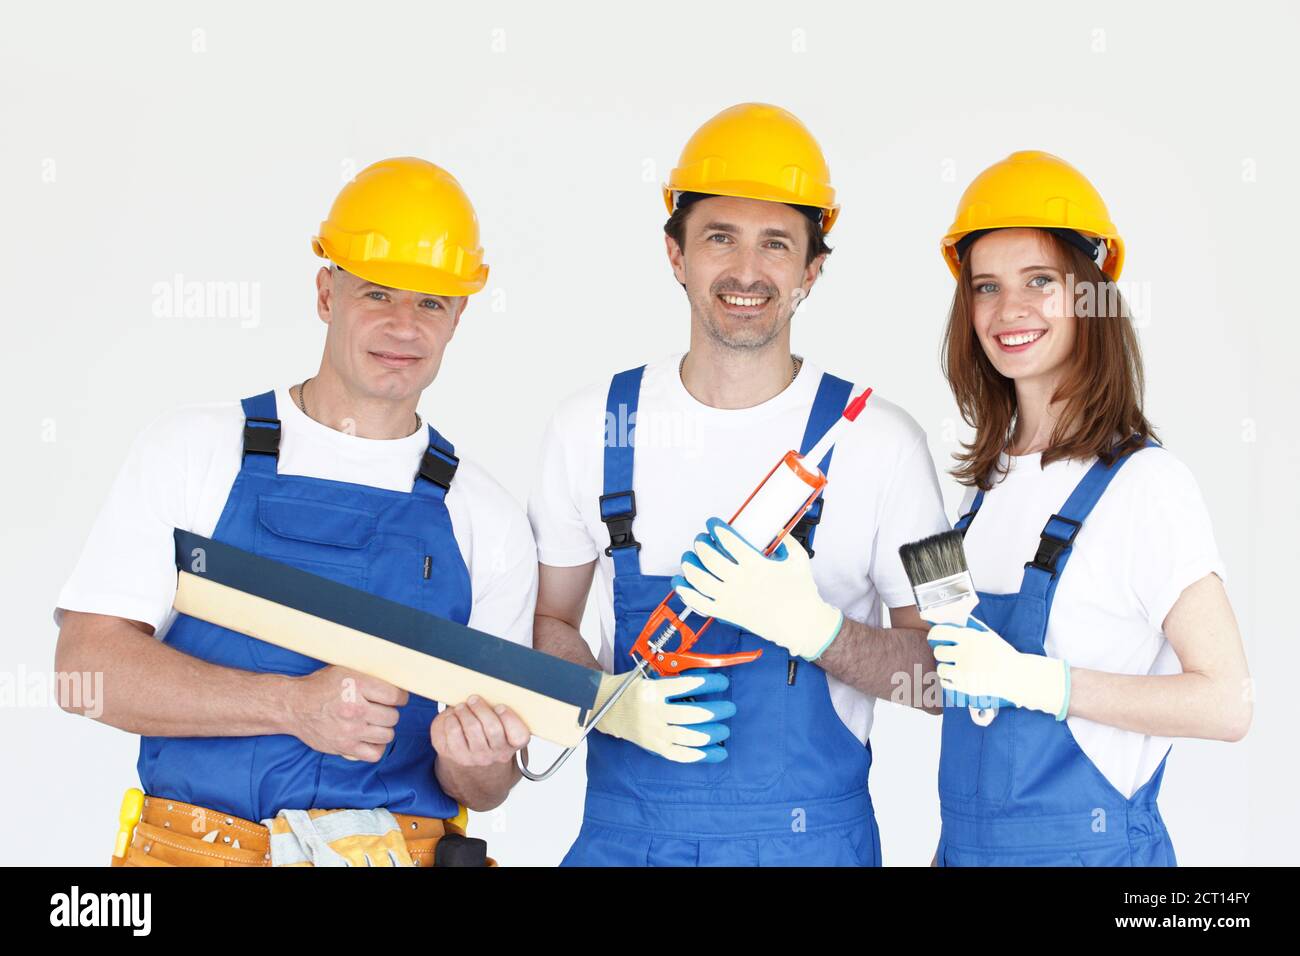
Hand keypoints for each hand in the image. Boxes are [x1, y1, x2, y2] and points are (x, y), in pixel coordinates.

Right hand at [286, 666, 407, 761]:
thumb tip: (398, 681)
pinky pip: (374, 753)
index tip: (396, 698)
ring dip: (383, 729)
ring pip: (387, 735)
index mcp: (358, 686)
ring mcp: (350, 730)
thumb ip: (371, 676)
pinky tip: (370, 738)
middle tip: (379, 709)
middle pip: (393, 717)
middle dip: (389, 712)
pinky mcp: (344, 747)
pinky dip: (376, 747)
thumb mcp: (346, 670)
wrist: (294, 706)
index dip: (400, 697)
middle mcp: (355, 709)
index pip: (396, 696)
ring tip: (374, 722)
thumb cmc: (320, 687)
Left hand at [430, 696, 530, 767]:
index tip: (500, 706)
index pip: (519, 735)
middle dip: (481, 708)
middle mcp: (496, 754)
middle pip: (492, 728)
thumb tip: (490, 691)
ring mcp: (476, 758)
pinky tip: (452, 717)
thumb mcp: (499, 722)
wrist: (469, 756)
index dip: (509, 718)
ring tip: (462, 707)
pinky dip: (450, 719)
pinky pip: (452, 732)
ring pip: (471, 728)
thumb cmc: (485, 731)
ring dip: (464, 711)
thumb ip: (500, 710)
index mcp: (512, 744)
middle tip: (473, 699)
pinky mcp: (456, 756)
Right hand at [595, 670, 733, 762]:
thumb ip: (672, 680)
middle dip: (715, 712)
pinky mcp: (653, 746)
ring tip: (724, 730)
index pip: (684, 686)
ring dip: (711, 734)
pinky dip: (698, 755)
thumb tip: (705, 680)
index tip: (722, 682)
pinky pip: (679, 754)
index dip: (707, 684)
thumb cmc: (630, 689)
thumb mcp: (647, 677)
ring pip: (688, 737)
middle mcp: (652, 712)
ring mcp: (653, 732)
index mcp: (650, 690)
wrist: (605, 709)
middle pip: (690, 714)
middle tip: (729, 708)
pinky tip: (713, 752)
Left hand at [673, 517, 842, 660]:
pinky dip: (686, 592)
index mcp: (756, 565)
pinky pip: (699, 603)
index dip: (717, 528)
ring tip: (688, 556)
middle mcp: (740, 581)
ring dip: (689, 564)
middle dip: (700, 543)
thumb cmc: (801, 593)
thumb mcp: (799, 559)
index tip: (713, 523)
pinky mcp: (726, 613)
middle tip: (700, 539)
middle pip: (709, 557)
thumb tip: (777, 528)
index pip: (729, 540)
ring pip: (699, 579)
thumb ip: (787, 541)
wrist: (800, 624)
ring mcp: (731, 598)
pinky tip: (680, 582)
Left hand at [929, 621, 1070, 718]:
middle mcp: (963, 653)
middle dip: (942, 652)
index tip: (934, 637)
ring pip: (940, 669)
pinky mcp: (964, 687)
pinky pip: (945, 683)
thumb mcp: (988, 635)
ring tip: (954, 667)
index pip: (939, 633)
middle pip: (938, 652)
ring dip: (945, 668)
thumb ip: (970, 629)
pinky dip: (948, 680)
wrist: (1015, 676)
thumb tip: (954, 622)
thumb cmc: (1002, 654)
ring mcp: (963, 671)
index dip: (934, 635)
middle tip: (949, 654)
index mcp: (968, 638)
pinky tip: (955, 677)